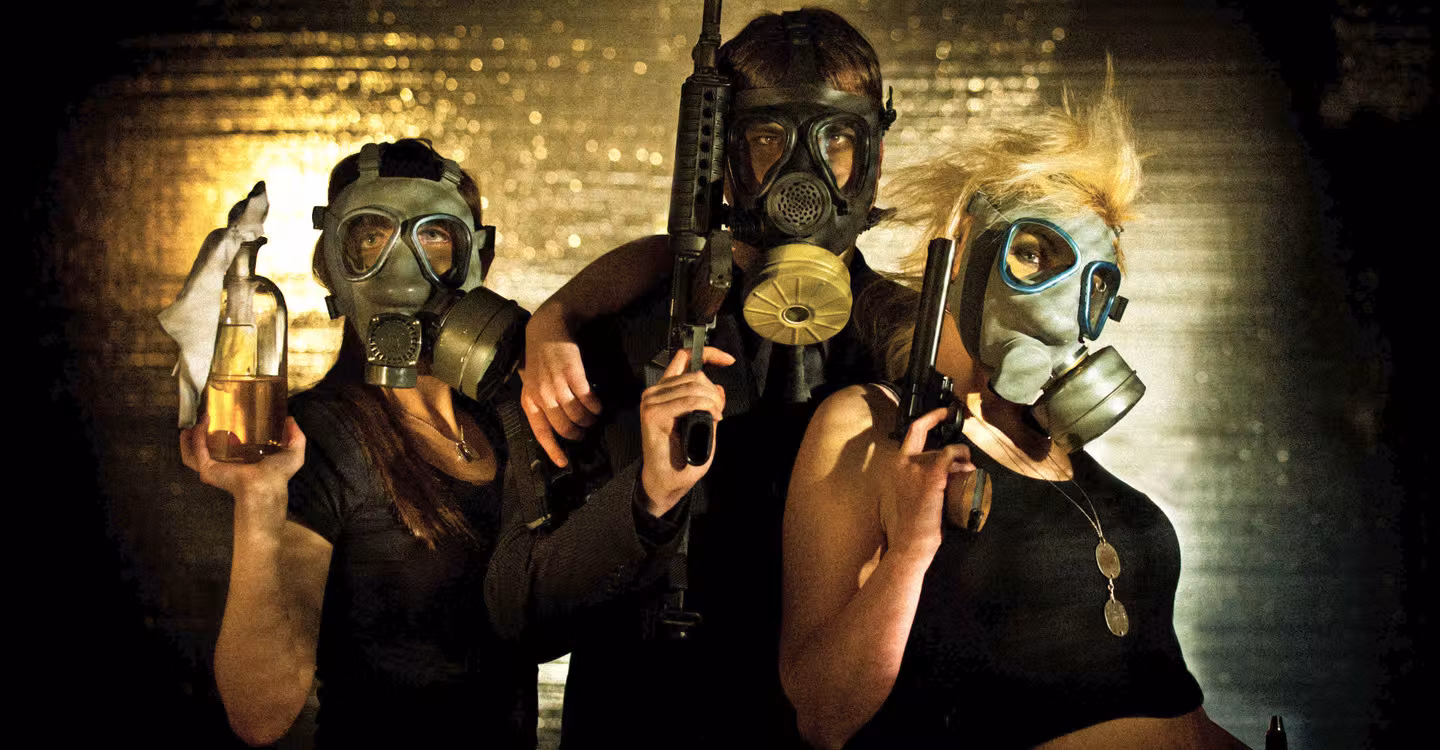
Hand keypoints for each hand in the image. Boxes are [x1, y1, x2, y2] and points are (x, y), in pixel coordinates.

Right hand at [180, 414, 305, 532]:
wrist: (267, 484)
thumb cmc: (279, 474)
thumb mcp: (294, 452)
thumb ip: (295, 435)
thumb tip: (289, 419)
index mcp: (242, 460)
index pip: (227, 447)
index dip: (222, 432)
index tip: (222, 416)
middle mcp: (226, 464)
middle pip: (205, 449)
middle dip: (200, 435)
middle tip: (203, 416)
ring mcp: (215, 468)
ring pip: (193, 452)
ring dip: (191, 437)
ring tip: (195, 421)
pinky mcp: (209, 469)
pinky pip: (196, 452)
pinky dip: (196, 437)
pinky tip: (200, 424)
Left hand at [519, 304, 603, 467]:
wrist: (548, 329)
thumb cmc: (540, 358)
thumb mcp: (532, 381)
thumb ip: (540, 402)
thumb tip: (555, 425)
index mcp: (529, 399)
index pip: (541, 432)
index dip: (552, 450)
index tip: (563, 462)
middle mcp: (542, 396)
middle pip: (563, 427)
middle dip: (577, 434)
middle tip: (585, 433)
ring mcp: (557, 386)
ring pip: (578, 416)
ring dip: (589, 420)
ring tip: (594, 418)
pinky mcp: (573, 376)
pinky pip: (588, 401)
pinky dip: (595, 406)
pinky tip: (598, 406)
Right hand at [638, 346, 734, 516]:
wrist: (667, 481)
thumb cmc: (682, 457)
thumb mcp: (704, 425)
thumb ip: (709, 404)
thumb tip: (718, 387)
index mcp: (665, 390)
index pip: (684, 358)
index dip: (709, 353)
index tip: (728, 359)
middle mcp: (656, 392)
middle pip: (695, 375)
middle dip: (714, 392)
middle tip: (719, 413)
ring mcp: (651, 401)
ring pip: (693, 385)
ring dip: (712, 401)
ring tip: (715, 418)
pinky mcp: (652, 413)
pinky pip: (688, 400)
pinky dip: (705, 407)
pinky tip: (712, 418)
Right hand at [878, 407, 972, 558]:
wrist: (912, 541)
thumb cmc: (915, 523)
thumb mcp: (913, 492)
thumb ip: (922, 477)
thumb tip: (950, 468)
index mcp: (898, 465)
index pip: (914, 431)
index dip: (931, 417)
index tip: (945, 411)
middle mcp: (904, 462)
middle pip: (937, 447)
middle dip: (954, 457)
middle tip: (966, 468)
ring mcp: (917, 467)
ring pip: (947, 453)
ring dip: (962, 464)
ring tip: (967, 479)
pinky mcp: (932, 474)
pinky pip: (951, 455)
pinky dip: (962, 458)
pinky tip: (968, 470)